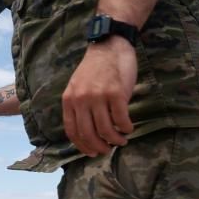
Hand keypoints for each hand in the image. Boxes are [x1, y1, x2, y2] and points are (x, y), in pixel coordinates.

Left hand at [62, 37, 136, 155]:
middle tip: (108, 149)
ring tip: (122, 140)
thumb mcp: (78, 86)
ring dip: (116, 140)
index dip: (83, 146)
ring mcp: (99, 96)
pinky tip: (129, 128)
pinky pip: (121, 119)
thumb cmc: (96, 68)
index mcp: (69, 99)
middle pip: (89, 134)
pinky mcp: (116, 93)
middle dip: (100, 147)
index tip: (92, 152)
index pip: (73, 130)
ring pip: (106, 129)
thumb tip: (88, 132)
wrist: (109, 46)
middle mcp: (81, 99)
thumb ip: (79, 105)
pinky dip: (126, 128)